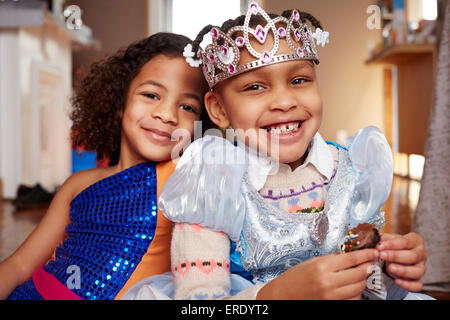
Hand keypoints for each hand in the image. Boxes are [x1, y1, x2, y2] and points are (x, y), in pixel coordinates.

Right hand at [256, 249, 377, 299]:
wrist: (283, 295)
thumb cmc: (294, 277)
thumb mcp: (311, 262)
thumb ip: (330, 259)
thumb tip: (348, 256)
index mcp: (322, 266)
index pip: (352, 258)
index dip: (365, 254)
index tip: (372, 251)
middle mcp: (328, 282)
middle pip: (359, 273)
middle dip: (368, 267)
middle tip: (370, 263)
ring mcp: (331, 296)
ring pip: (359, 288)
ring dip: (363, 280)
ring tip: (361, 274)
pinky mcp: (332, 305)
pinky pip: (353, 299)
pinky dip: (356, 293)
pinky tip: (353, 287)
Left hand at [376, 233, 426, 291]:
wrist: (393, 257)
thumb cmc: (391, 246)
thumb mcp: (388, 239)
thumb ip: (383, 240)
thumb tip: (377, 242)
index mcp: (415, 240)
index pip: (405, 241)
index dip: (392, 244)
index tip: (380, 246)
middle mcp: (421, 253)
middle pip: (413, 256)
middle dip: (396, 256)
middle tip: (382, 256)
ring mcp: (421, 267)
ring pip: (418, 271)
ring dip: (403, 270)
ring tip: (390, 268)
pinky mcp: (418, 279)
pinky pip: (418, 285)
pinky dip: (408, 284)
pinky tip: (396, 281)